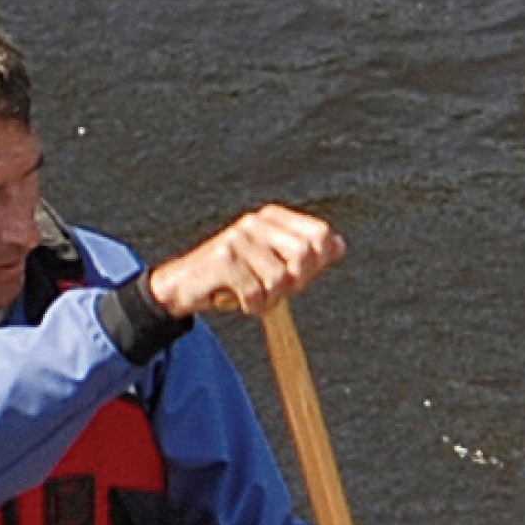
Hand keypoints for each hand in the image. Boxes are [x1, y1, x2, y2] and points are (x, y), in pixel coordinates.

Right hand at [146, 201, 343, 319]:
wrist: (184, 288)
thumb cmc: (233, 279)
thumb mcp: (274, 266)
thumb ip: (307, 256)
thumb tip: (339, 245)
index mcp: (273, 218)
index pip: (321, 235)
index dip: (316, 264)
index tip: (294, 277)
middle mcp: (256, 222)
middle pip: (304, 256)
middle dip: (292, 283)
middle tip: (269, 289)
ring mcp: (239, 238)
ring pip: (280, 280)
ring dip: (267, 299)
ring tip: (248, 293)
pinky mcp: (225, 259)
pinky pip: (257, 294)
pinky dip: (250, 306)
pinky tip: (235, 298)